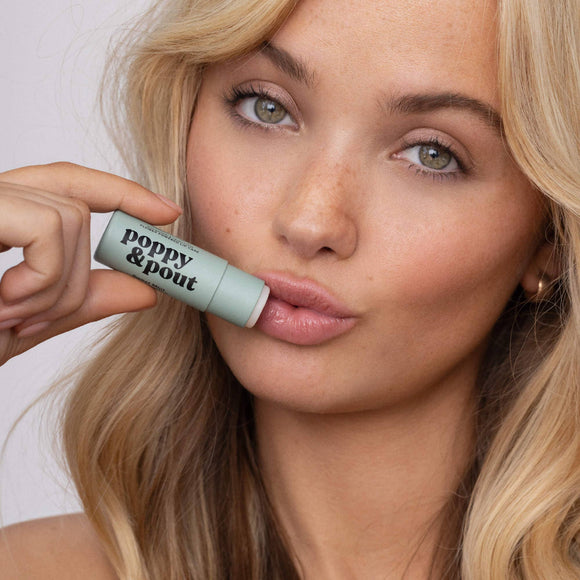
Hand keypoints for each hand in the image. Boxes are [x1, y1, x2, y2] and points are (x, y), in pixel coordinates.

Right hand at [0, 163, 181, 364]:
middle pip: (72, 197)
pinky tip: (3, 307)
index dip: (120, 191)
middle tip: (47, 313)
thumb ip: (80, 301)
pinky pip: (44, 226)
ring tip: (10, 318)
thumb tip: (146, 289)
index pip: (66, 182)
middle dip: (80, 268)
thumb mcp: (25, 321)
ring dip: (56, 287)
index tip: (167, 212)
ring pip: (67, 219)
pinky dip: (42, 279)